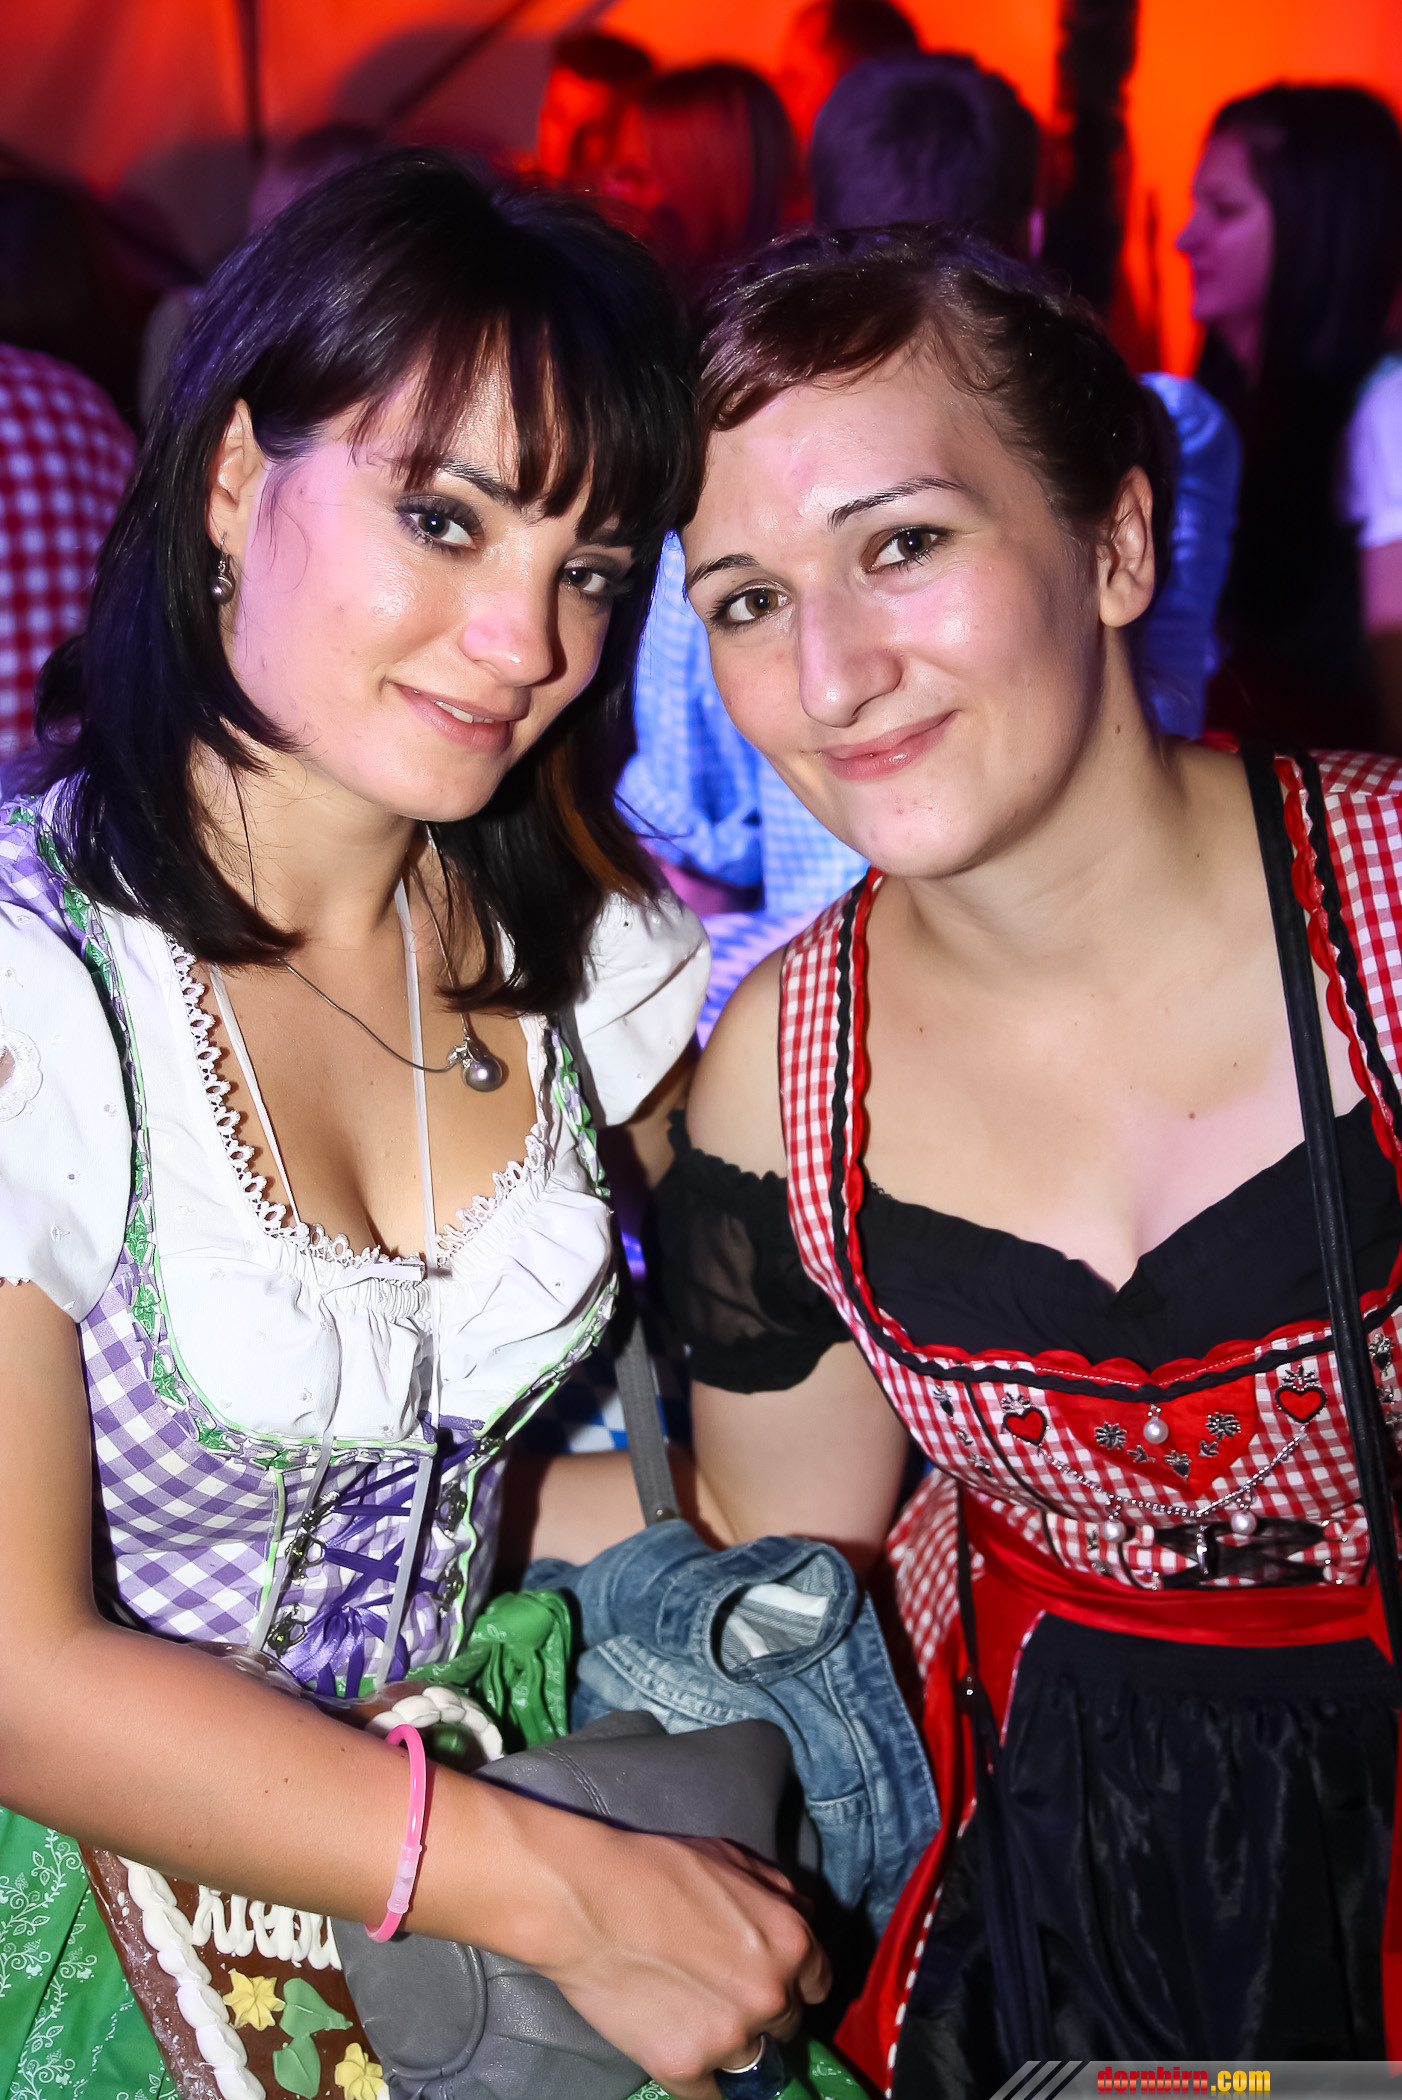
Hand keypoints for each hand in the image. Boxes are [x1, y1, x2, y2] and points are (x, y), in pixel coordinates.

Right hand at [531, 1826, 829, 2098]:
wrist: (587, 1901)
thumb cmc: (654, 1869)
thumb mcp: (730, 1858)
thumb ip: (776, 1891)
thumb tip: (800, 1913)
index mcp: (790, 1941)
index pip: (818, 1983)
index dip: (793, 1979)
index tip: (769, 1980)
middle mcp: (770, 1995)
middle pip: (787, 2024)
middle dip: (760, 2010)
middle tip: (721, 1991)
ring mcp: (730, 2037)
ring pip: (749, 2061)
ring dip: (728, 2043)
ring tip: (692, 2015)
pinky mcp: (686, 2067)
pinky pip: (710, 2095)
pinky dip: (698, 2076)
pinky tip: (677, 2047)